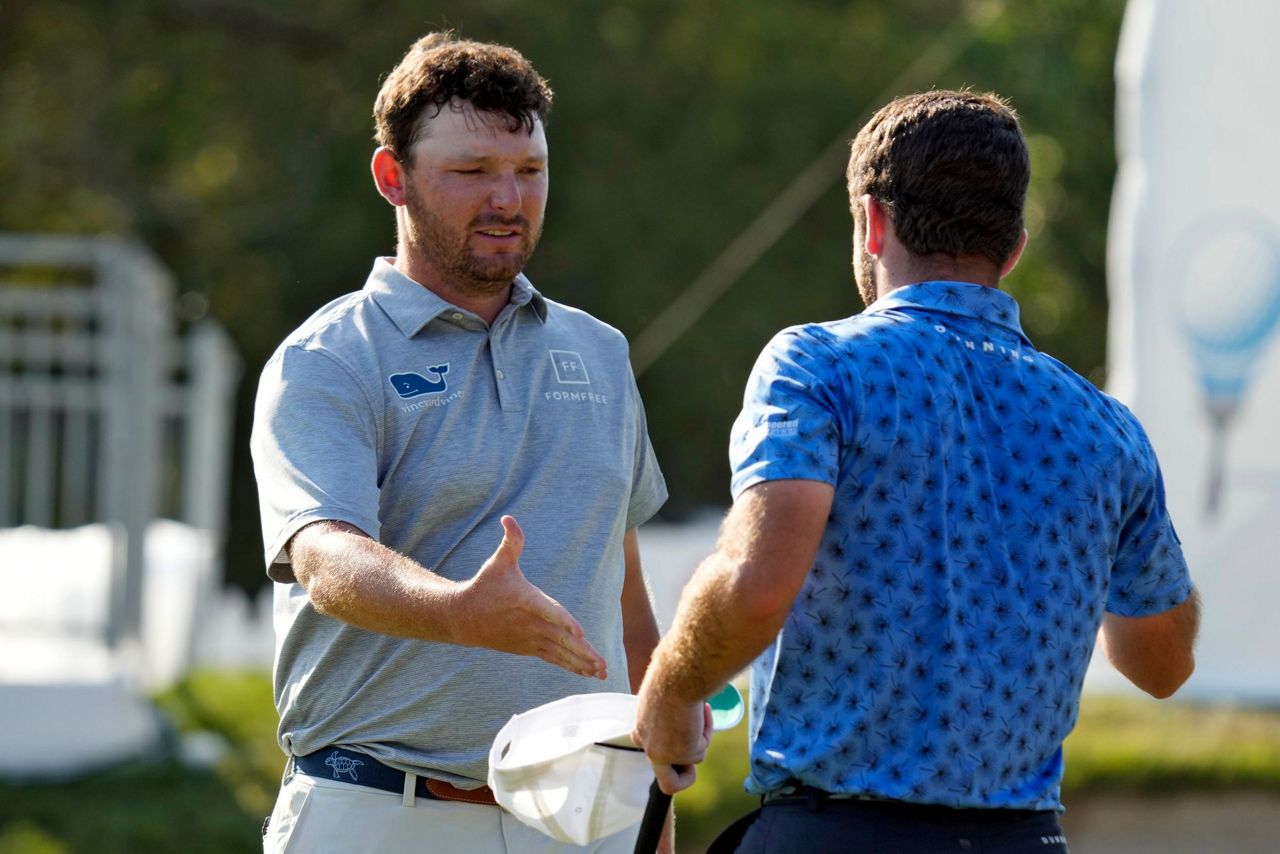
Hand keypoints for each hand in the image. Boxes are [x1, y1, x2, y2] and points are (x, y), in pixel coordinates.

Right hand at [454, 516, 606, 678]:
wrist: (463, 617)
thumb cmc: (485, 585)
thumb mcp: (498, 562)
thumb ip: (511, 541)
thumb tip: (509, 518)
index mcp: (525, 600)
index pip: (547, 611)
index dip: (563, 620)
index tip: (580, 632)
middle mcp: (530, 623)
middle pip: (560, 638)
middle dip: (582, 652)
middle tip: (601, 663)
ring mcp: (530, 638)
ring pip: (559, 652)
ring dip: (581, 663)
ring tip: (602, 672)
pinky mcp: (529, 648)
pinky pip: (553, 658)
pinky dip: (570, 666)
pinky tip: (588, 673)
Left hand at [632, 687, 713, 794]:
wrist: (678, 677)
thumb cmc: (671, 678)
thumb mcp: (662, 697)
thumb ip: (667, 715)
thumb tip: (682, 717)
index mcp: (641, 729)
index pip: (648, 751)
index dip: (668, 750)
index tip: (680, 739)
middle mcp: (648, 746)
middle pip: (667, 781)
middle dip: (686, 774)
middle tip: (696, 747)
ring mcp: (664, 754)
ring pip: (693, 759)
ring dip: (702, 737)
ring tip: (698, 711)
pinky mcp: (682, 754)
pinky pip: (702, 750)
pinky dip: (706, 731)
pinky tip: (701, 711)